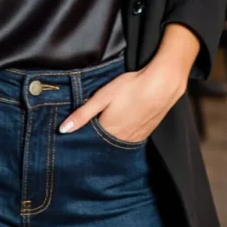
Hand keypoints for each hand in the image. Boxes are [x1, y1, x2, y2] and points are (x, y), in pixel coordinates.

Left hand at [57, 60, 185, 140]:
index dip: (83, 135)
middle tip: (93, 124)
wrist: (164, 84)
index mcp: (108, 131)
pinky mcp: (146, 133)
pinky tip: (123, 123)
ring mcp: (136, 138)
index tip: (77, 132)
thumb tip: (63, 130)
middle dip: (96, 138)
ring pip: (117, 142)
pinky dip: (123, 135)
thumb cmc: (132, 87)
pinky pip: (130, 139)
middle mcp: (122, 139)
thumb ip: (82, 115)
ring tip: (109, 123)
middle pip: (103, 143)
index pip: (90, 140)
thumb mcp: (102, 97)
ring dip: (110, 137)